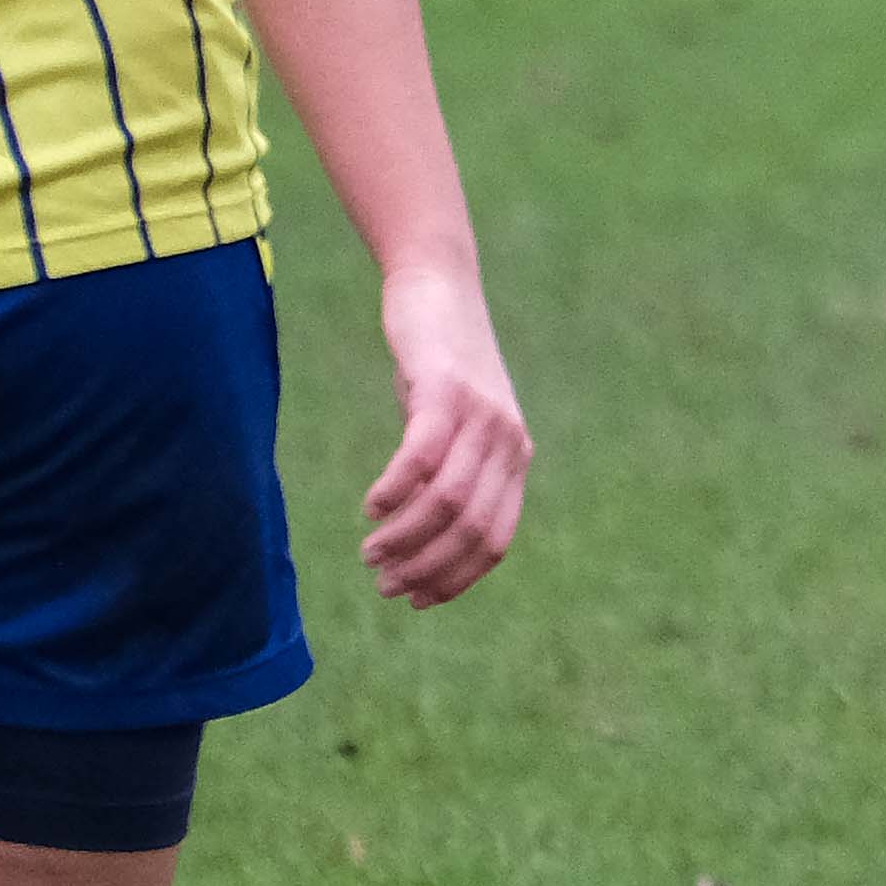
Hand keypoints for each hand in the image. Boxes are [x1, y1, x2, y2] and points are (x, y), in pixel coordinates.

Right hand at [358, 258, 530, 607]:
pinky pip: (422, 456)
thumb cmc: (439, 364)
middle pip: (470, 529)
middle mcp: (508, 441)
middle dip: (426, 567)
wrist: (438, 286)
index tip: (416, 599)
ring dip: (405, 537)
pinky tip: (372, 506)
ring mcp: (480, 414)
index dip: (456, 579)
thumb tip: (423, 536)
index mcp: (515, 459)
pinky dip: (395, 490)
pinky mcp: (445, 389)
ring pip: (447, 500)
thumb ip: (452, 473)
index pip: (496, 541)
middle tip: (383, 581)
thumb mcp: (456, 425)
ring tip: (371, 551)